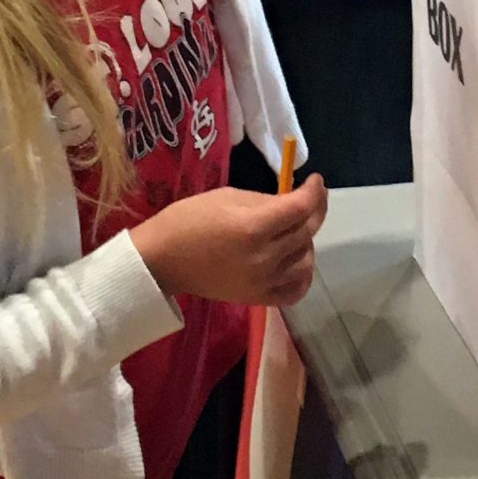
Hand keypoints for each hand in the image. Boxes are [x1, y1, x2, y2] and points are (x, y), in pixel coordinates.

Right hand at [130, 176, 327, 307]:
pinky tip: (296, 261)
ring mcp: (263, 281)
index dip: (314, 192)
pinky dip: (302, 276)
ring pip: (305, 261)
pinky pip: (294, 291)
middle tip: (313, 198)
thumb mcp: (227, 196)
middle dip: (315, 210)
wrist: (162, 260)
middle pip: (306, 232)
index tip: (315, 180)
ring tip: (296, 230)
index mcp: (254, 227)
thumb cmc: (189, 220)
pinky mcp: (257, 298)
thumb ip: (264, 201)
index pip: (300, 208)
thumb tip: (289, 202)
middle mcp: (264, 257)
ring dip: (307, 242)